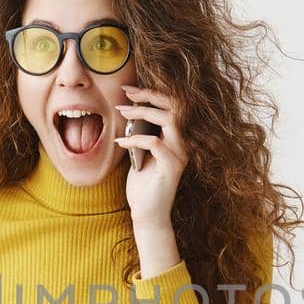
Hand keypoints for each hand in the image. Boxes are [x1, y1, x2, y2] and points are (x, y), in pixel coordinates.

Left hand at [114, 84, 188, 229]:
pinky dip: (135, 139)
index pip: (172, 106)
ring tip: (122, 112)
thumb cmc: (142, 185)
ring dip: (143, 112)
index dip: (152, 93)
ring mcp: (180, 154)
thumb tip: (129, 110)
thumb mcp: (139, 153)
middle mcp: (183, 144)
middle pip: (175, 106)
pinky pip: (155, 143)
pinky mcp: (172, 167)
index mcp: (176, 138)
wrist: (147, 214)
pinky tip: (120, 143)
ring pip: (169, 120)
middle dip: (149, 95)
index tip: (130, 88)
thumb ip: (140, 133)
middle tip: (127, 92)